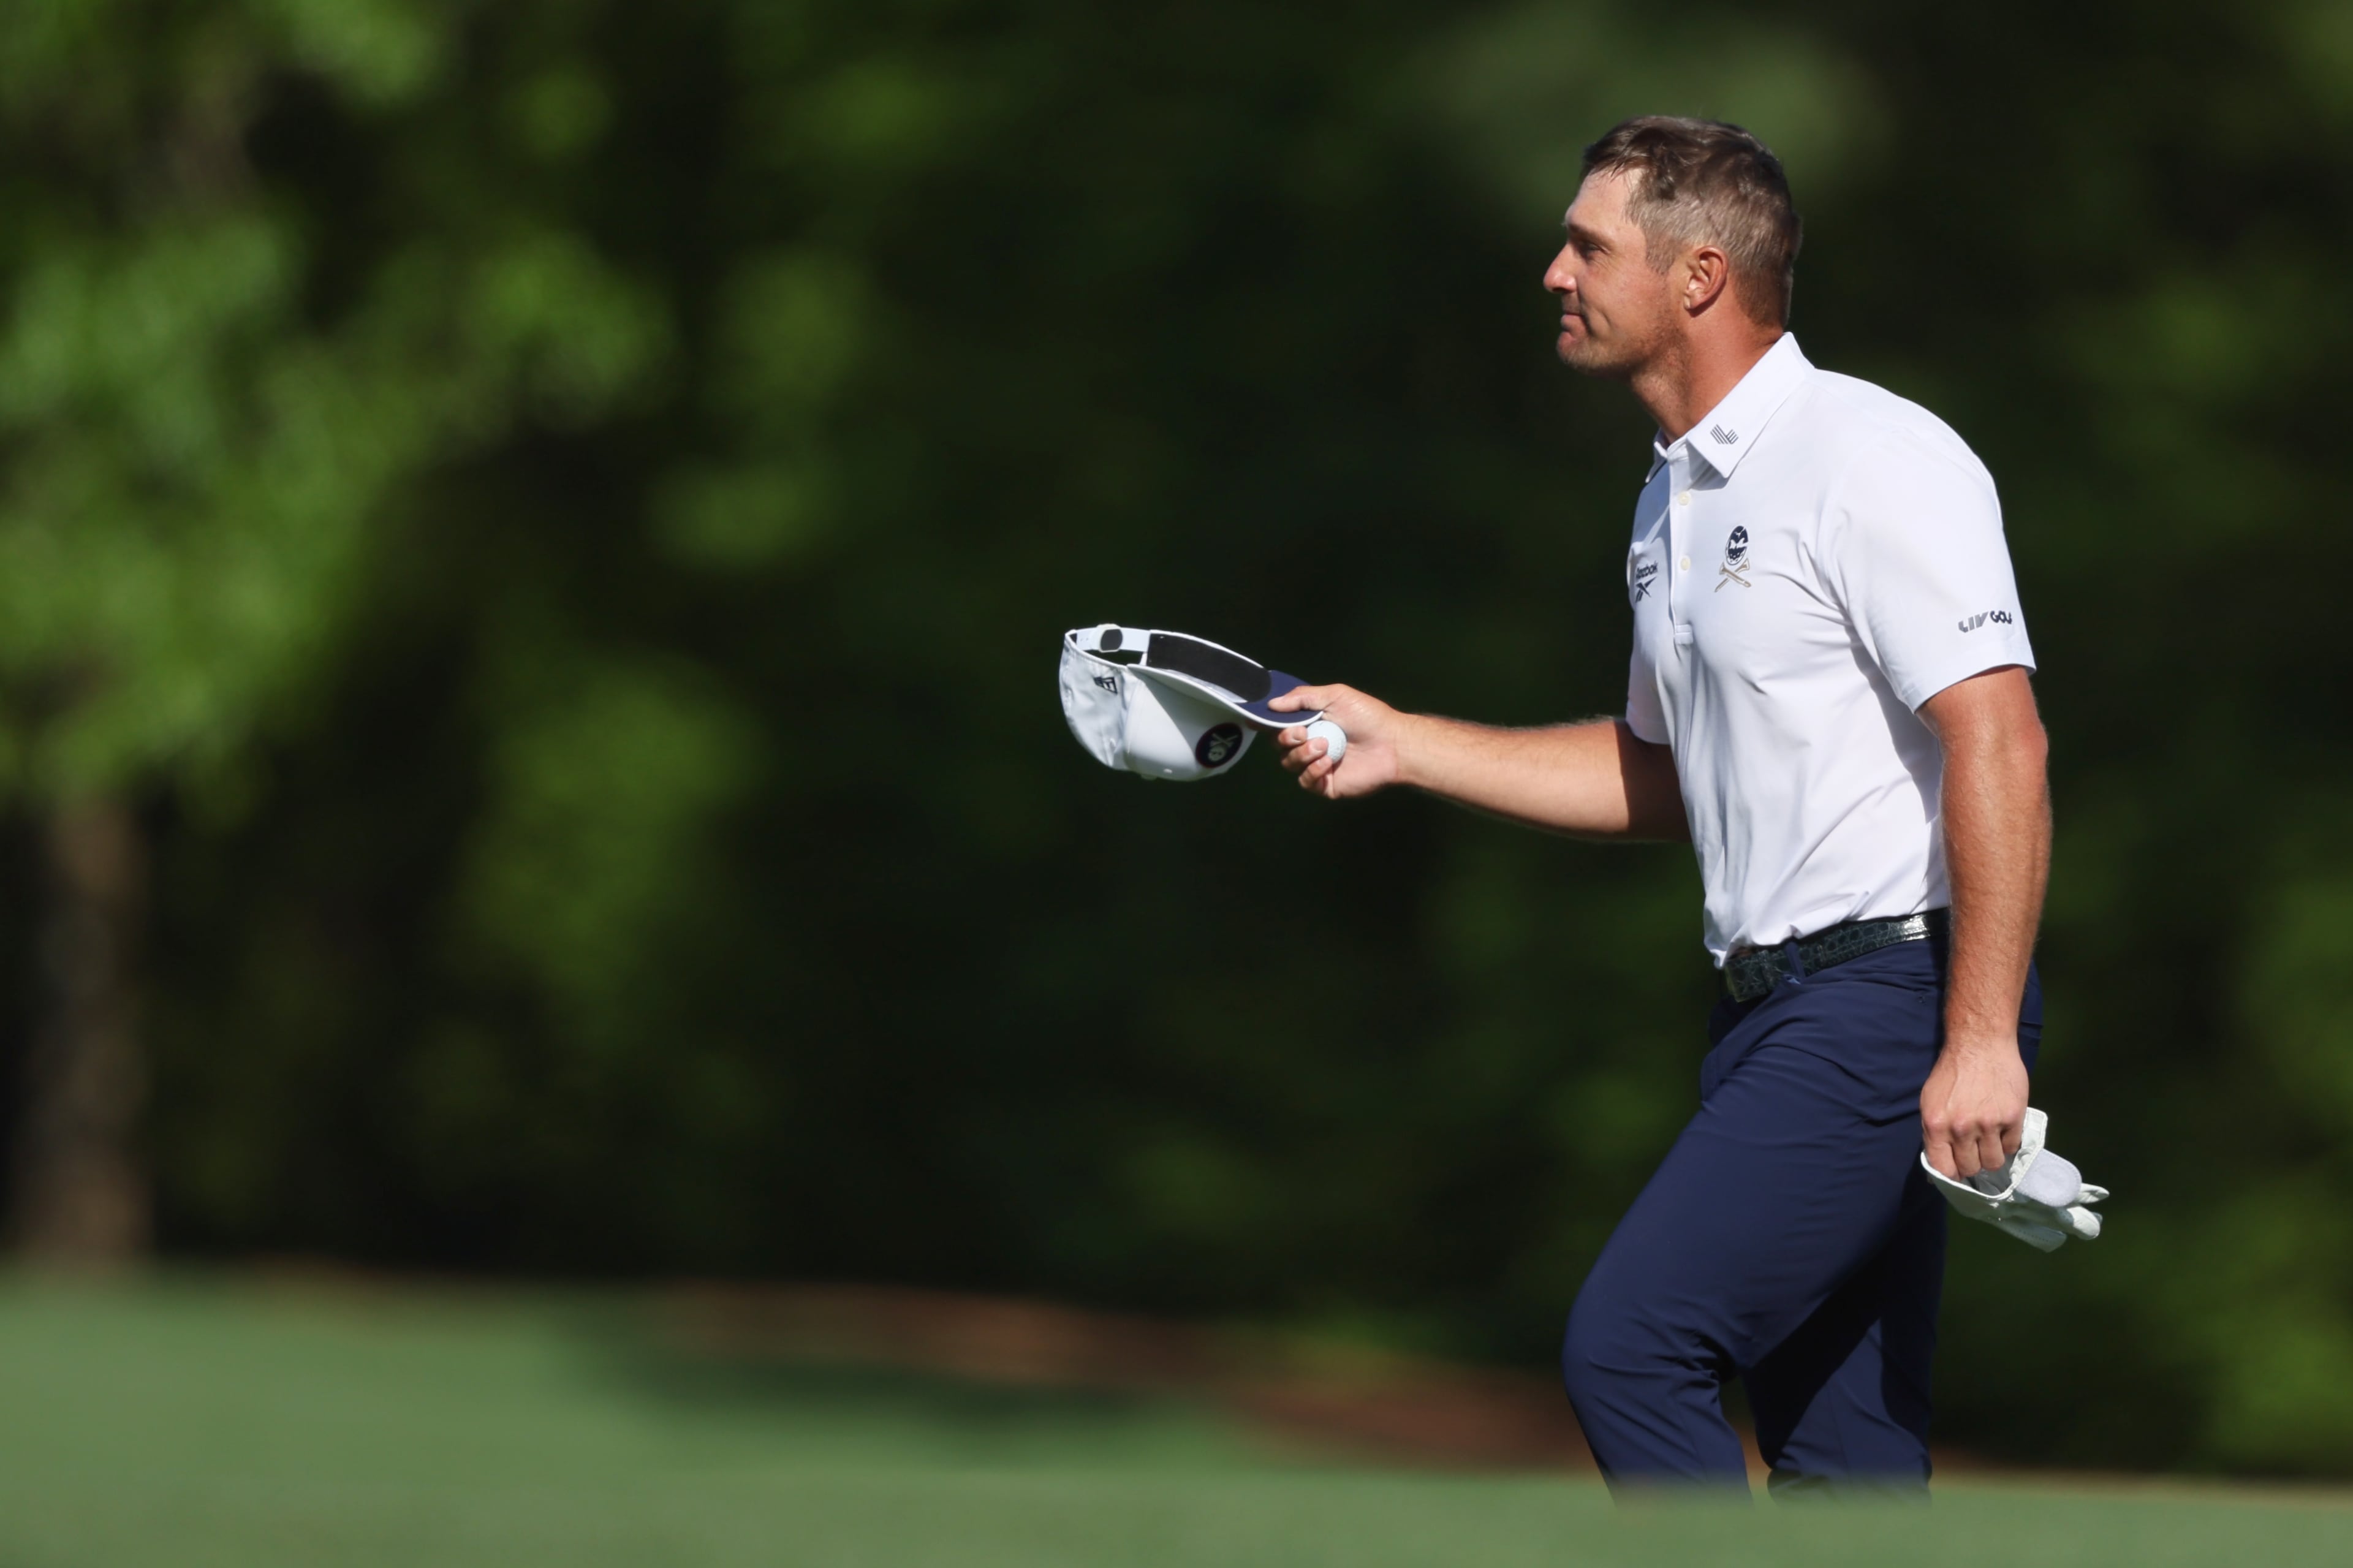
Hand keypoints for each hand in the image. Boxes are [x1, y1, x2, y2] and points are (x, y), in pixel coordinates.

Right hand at [1269, 684, 1403, 798]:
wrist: (1392, 744)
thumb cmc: (1368, 716)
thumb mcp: (1335, 695)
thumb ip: (1302, 698)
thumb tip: (1272, 704)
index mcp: (1311, 722)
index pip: (1280, 724)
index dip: (1267, 723)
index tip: (1256, 719)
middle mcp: (1311, 744)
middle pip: (1279, 745)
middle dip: (1285, 738)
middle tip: (1302, 732)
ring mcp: (1317, 765)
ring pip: (1289, 763)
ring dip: (1301, 753)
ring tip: (1323, 746)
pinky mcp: (1325, 785)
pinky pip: (1305, 781)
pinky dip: (1312, 771)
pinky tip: (1327, 762)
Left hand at [1919, 1035, 2028, 1179]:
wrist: (1980, 1044)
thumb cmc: (1952, 1072)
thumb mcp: (1930, 1102)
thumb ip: (1934, 1135)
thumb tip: (1937, 1169)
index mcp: (1936, 1125)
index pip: (1943, 1169)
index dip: (1951, 1175)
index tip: (1957, 1171)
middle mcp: (1961, 1128)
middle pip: (1970, 1169)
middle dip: (1972, 1163)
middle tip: (1975, 1149)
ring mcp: (1988, 1124)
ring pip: (1993, 1163)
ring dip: (1991, 1155)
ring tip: (1990, 1139)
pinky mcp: (2012, 1118)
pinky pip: (2012, 1147)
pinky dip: (2007, 1142)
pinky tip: (2002, 1128)